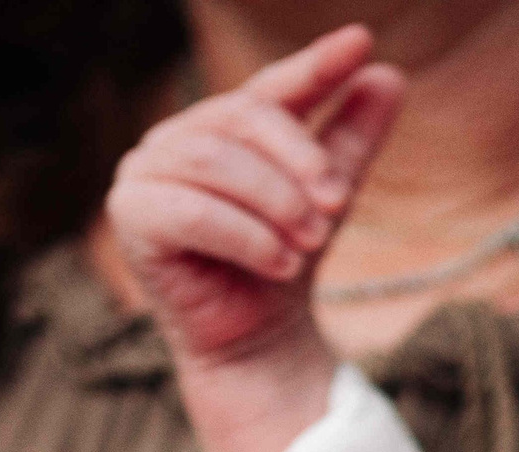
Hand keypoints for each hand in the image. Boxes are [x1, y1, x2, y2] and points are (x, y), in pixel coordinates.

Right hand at [107, 24, 404, 451]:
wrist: (256, 342)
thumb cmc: (285, 264)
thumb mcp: (329, 198)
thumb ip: (352, 138)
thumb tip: (389, 75)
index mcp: (221, 126)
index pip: (271, 87)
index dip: (314, 65)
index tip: (360, 42)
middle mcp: (176, 138)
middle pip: (242, 117)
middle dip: (298, 158)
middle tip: (339, 204)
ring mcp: (144, 172)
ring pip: (217, 162)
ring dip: (276, 202)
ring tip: (311, 244)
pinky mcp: (129, 216)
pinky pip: (192, 211)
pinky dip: (247, 236)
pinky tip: (282, 264)